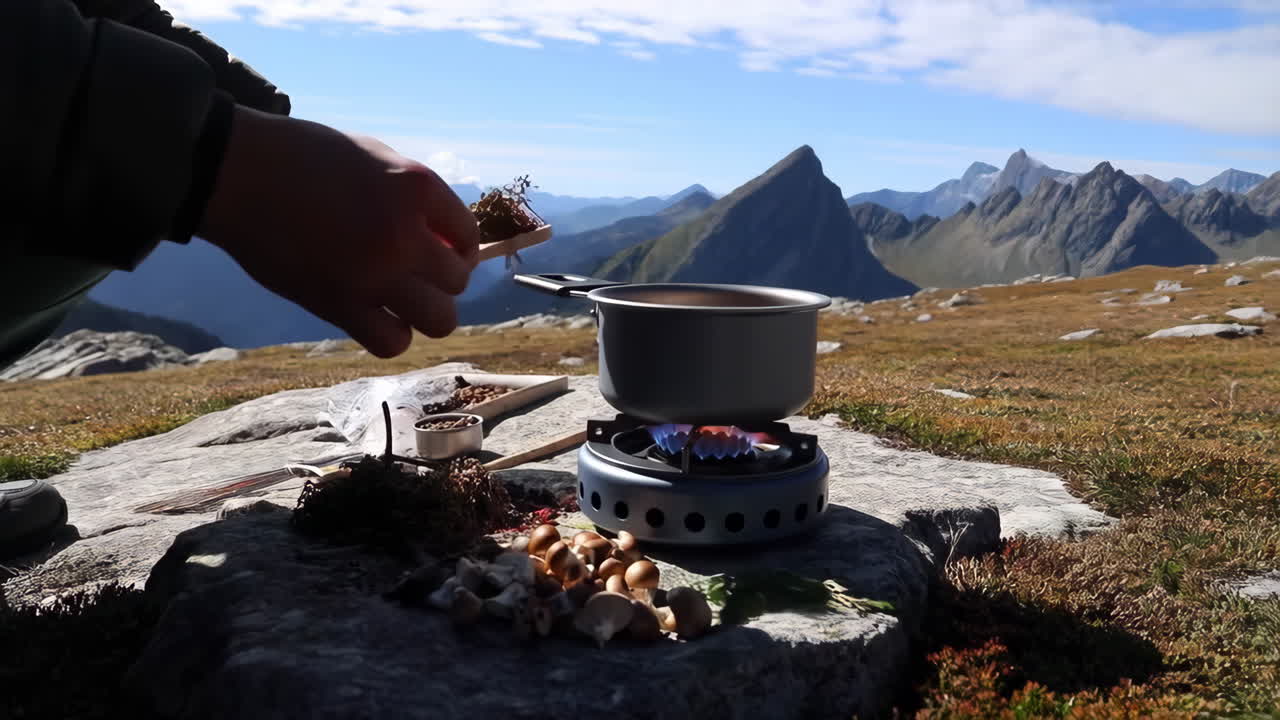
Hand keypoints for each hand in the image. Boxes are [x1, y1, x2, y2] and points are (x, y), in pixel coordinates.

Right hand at [200, 106, 479, 357]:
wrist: (238, 173)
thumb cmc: (304, 156)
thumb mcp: (374, 157)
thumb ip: (415, 195)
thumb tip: (445, 236)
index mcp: (417, 188)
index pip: (469, 235)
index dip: (458, 246)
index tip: (440, 249)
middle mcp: (404, 234)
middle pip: (457, 281)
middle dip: (442, 279)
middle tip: (418, 273)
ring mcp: (374, 274)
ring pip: (438, 319)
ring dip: (426, 312)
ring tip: (405, 299)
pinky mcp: (339, 305)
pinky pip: (392, 342)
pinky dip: (391, 335)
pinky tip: (377, 316)